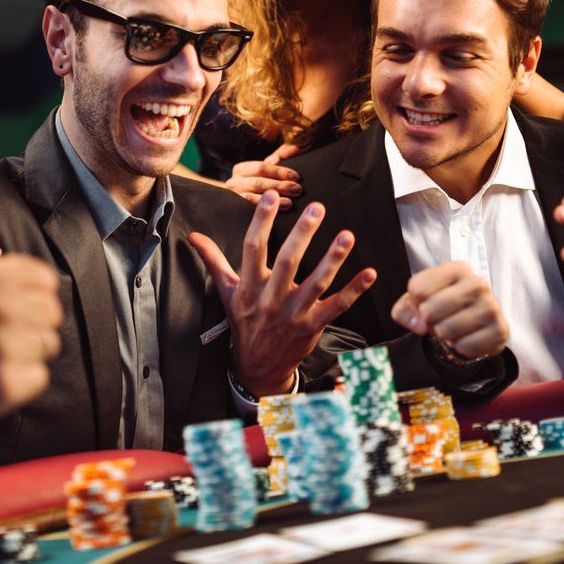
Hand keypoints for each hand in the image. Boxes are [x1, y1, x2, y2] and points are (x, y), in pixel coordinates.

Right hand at [0, 254, 61, 445]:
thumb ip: (4, 283)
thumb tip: (50, 284)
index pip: (46, 281)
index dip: (37, 300)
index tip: (17, 313)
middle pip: (52, 313)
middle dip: (38, 329)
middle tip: (4, 343)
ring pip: (49, 344)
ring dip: (30, 356)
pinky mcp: (3, 382)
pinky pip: (40, 376)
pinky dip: (23, 384)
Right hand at [188, 190, 374, 396]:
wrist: (257, 367)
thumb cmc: (244, 322)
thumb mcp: (226, 291)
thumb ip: (213, 259)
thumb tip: (193, 235)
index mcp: (249, 287)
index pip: (253, 248)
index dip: (260, 221)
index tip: (270, 196)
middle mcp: (271, 299)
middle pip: (288, 262)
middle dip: (303, 234)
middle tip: (317, 208)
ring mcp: (294, 314)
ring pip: (316, 283)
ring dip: (333, 259)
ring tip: (347, 235)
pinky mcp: (313, 326)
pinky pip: (337, 306)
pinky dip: (354, 290)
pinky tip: (370, 273)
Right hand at [225, 143, 302, 209]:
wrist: (235, 213)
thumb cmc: (260, 187)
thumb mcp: (266, 173)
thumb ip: (278, 159)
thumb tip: (294, 147)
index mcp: (241, 169)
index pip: (262, 167)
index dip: (280, 171)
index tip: (297, 177)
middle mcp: (233, 182)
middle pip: (258, 182)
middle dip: (280, 186)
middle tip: (297, 190)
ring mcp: (232, 198)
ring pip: (252, 197)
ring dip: (273, 200)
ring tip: (290, 203)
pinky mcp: (233, 212)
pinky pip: (247, 210)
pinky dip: (261, 211)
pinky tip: (276, 215)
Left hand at [391, 262, 509, 357]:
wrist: (477, 324)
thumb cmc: (445, 307)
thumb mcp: (420, 300)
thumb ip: (405, 309)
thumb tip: (418, 324)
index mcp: (458, 269)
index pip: (418, 288)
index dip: (415, 303)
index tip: (427, 303)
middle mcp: (477, 283)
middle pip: (429, 311)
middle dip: (429, 322)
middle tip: (440, 320)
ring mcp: (491, 306)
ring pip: (445, 331)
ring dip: (444, 336)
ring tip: (453, 328)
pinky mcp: (500, 330)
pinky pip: (464, 347)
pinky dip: (460, 348)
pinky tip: (467, 337)